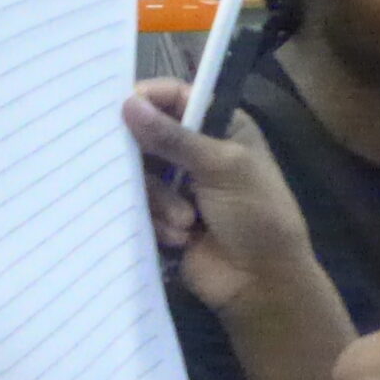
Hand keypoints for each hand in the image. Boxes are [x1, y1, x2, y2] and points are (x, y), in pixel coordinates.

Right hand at [124, 79, 313, 316]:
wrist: (260, 281)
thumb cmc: (255, 214)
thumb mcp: (221, 168)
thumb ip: (173, 137)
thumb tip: (128, 104)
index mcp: (219, 127)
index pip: (175, 98)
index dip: (147, 99)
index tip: (118, 108)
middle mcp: (196, 151)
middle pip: (148, 137)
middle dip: (149, 161)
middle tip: (139, 169)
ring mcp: (178, 186)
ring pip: (140, 176)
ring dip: (161, 201)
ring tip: (186, 220)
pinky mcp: (163, 216)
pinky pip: (139, 207)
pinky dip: (159, 222)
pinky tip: (182, 237)